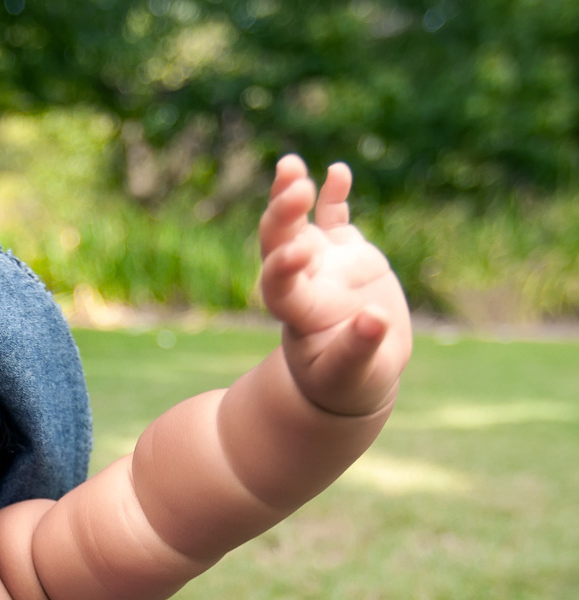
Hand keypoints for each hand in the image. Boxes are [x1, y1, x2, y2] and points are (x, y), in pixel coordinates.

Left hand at [258, 155, 412, 416]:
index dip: (281, 267)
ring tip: (290, 164)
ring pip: (297, 223)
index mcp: (298, 313)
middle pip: (278, 242)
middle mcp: (302, 281)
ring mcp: (321, 262)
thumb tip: (374, 319)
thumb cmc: (348, 381)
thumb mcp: (352, 374)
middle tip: (294, 188)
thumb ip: (359, 348)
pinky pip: (334, 218)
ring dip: (291, 194)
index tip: (294, 252)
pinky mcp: (345, 252)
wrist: (356, 370)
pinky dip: (334, 195)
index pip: (278, 285)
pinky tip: (338, 170)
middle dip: (281, 215)